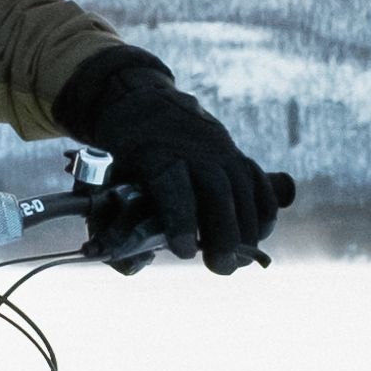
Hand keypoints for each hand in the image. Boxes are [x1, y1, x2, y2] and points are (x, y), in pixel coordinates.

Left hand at [52, 47, 279, 272]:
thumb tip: (135, 261)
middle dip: (223, 231)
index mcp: (153, 152)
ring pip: (241, 186)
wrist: (143, 103)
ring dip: (246, 228)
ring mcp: (217, 147)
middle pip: (216, 189)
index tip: (184, 251)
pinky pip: (256, 180)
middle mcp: (190, 148)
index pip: (172, 186)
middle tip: (220, 266)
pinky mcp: (234, 152)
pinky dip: (263, 208)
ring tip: (239, 260)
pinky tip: (259, 235)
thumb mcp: (108, 177)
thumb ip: (117, 220)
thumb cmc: (123, 153)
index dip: (180, 220)